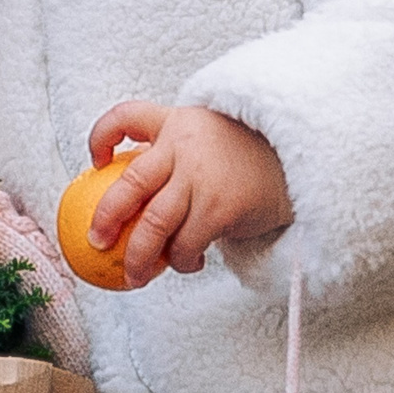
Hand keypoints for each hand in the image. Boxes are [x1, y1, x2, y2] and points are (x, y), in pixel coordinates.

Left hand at [86, 103, 294, 288]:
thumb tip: (133, 196)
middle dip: (105, 218)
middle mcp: (183, 145)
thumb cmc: (245, 157)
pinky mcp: (219, 207)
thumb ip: (174, 154)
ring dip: (139, 258)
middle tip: (97, 243)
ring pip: (153, 226)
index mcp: (175, 121)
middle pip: (130, 185)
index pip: (126, 116)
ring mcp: (200, 177)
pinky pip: (186, 244)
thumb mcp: (207, 138)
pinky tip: (189, 264)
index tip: (95, 161)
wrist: (298, 163)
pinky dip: (182, 262)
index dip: (101, 136)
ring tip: (136, 277)